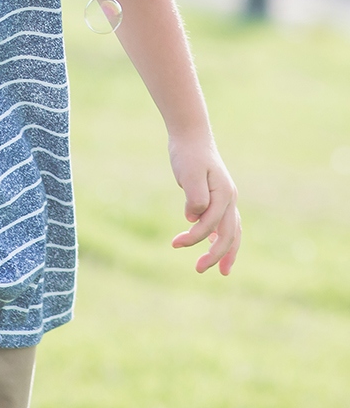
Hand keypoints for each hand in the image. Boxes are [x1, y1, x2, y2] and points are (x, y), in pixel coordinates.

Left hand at [167, 134, 240, 275]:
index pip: (212, 226)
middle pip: (229, 235)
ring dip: (225, 252)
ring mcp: (227, 199)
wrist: (190, 137)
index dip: (194, 238)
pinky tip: (212, 245)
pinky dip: (221, 237)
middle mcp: (230, 199)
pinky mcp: (218, 197)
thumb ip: (195, 197)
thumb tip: (194, 219)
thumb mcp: (189, 173)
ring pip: (232, 232)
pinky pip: (225, 223)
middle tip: (198, 270)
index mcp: (225, 195)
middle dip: (215, 256)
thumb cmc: (188, 154)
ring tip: (220, 270)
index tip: (174, 243)